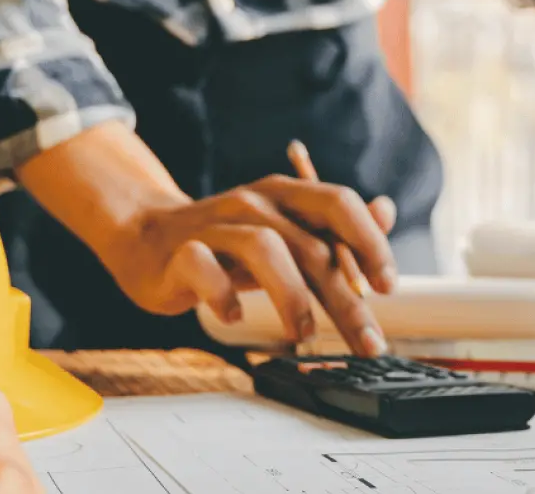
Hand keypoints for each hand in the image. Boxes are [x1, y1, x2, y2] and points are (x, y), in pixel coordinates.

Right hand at [102, 175, 397, 356]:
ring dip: (293, 297)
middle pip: (310, 245)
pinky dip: (224, 296)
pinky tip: (236, 317)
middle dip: (345, 299)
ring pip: (264, 248)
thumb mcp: (285, 229)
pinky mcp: (179, 253)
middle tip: (367, 341)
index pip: (339, 204)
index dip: (369, 242)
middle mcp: (254, 203)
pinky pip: (203, 268)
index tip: (387, 286)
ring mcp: (215, 225)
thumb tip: (386, 212)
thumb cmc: (226, 241)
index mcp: (285, 194)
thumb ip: (335, 227)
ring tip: (303, 333)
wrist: (147, 238)